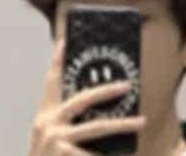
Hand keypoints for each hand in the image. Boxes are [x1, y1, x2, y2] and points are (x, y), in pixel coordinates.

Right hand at [29, 40, 144, 155]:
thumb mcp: (48, 141)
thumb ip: (64, 126)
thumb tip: (94, 115)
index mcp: (44, 118)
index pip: (51, 83)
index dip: (57, 61)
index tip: (64, 41)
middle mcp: (48, 124)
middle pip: (83, 98)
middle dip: (108, 90)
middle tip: (127, 85)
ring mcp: (56, 140)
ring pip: (98, 126)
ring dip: (122, 124)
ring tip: (141, 122)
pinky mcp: (64, 154)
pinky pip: (95, 152)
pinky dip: (109, 153)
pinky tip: (123, 154)